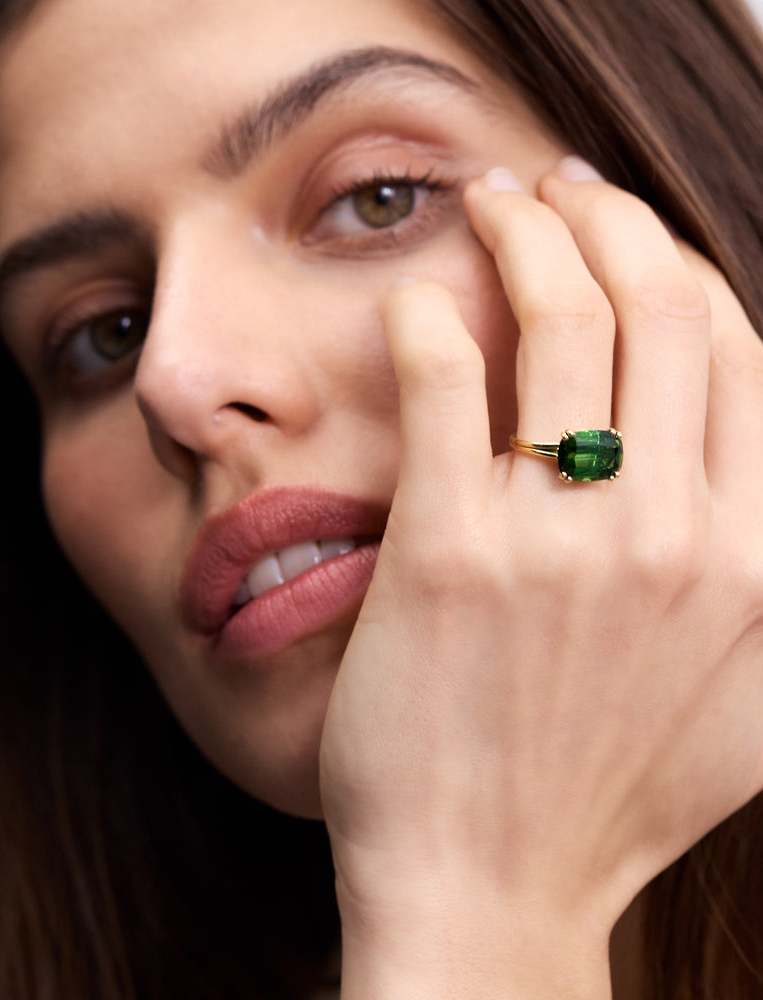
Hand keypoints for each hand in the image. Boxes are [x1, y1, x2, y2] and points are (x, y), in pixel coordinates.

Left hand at [319, 159, 762, 997]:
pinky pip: (445, 384)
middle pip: (656, 310)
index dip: (681, 269)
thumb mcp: (751, 702)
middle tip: (558, 191)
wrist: (493, 890)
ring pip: (557, 322)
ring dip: (524, 235)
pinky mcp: (445, 553)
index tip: (631, 236)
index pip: (735, 354)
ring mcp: (558, 542)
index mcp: (755, 561)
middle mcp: (672, 535)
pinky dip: (431, 315)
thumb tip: (751, 474)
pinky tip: (417, 292)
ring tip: (489, 203)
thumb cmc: (609, 800)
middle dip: (608, 221)